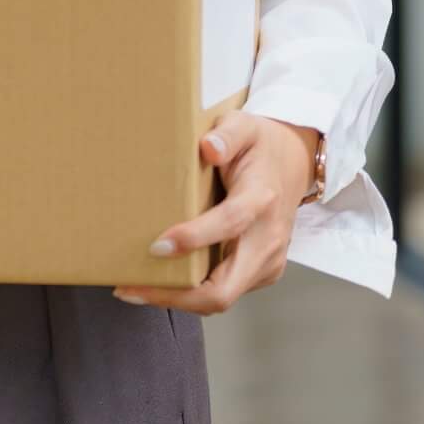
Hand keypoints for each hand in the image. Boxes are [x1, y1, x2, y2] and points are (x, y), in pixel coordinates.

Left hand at [115, 113, 318, 313]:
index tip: (155, 246)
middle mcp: (269, 238)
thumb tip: (208, 148)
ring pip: (223, 297)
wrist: (293, 164)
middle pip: (225, 288)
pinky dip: (193, 293)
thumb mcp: (243, 125)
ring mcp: (269, 260)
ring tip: (135, 288)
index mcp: (261, 199)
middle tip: (130, 289)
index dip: (193, 238)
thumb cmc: (259, 145)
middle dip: (176, 295)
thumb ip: (227, 134)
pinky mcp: (263, 271)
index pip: (229, 225)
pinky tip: (162, 283)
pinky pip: (227, 291)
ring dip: (179, 299)